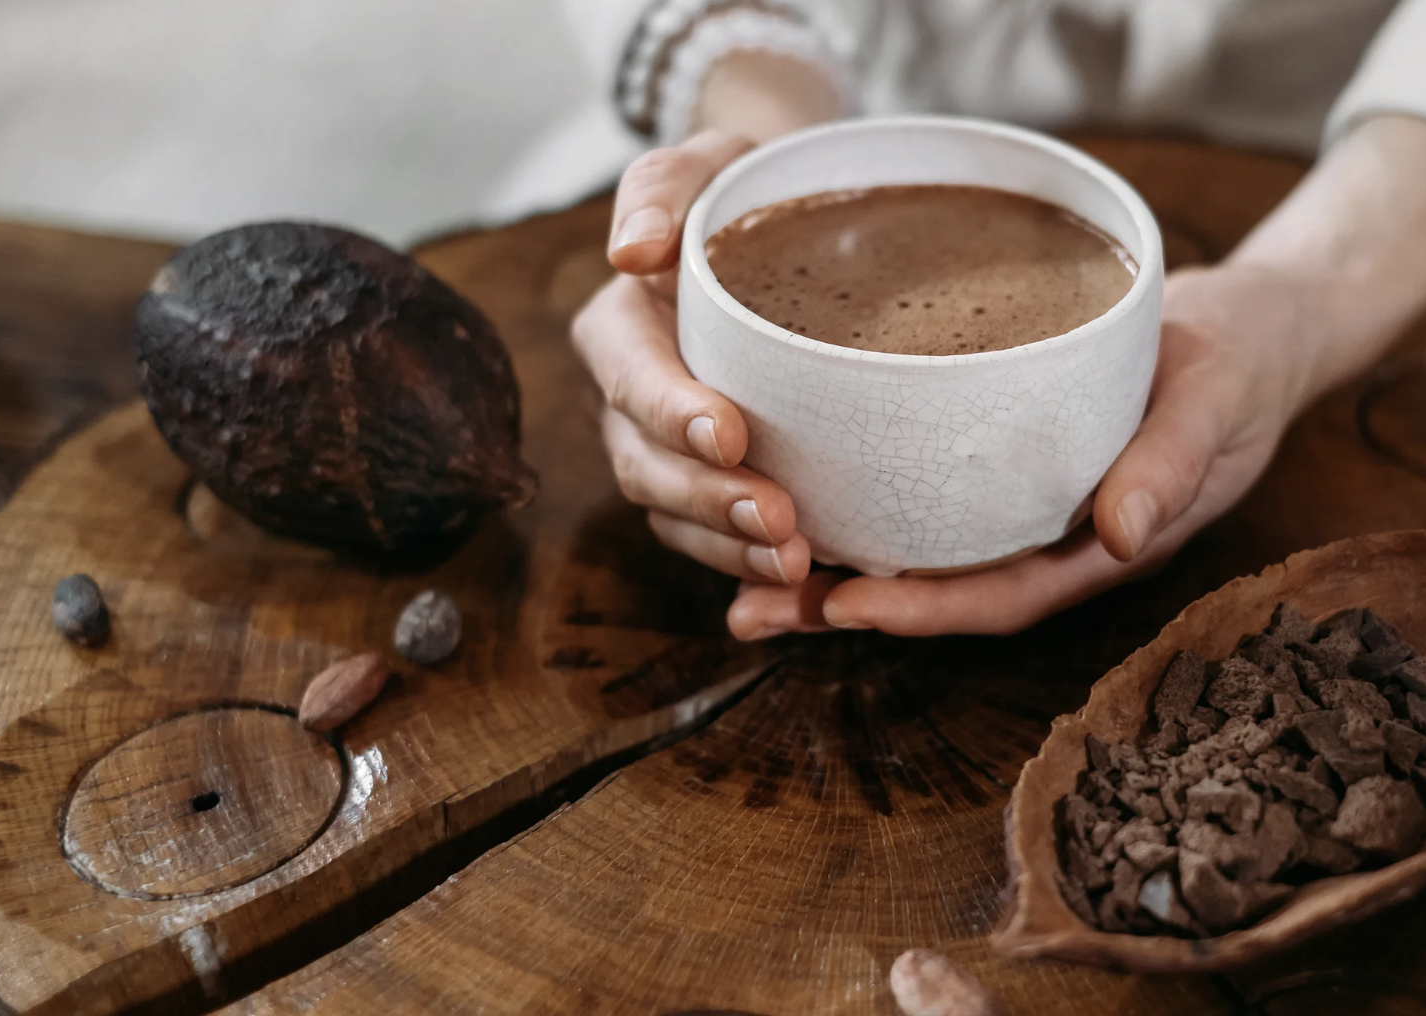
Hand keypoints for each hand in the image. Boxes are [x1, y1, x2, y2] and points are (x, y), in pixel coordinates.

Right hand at [573, 129, 815, 589]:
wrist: (789, 232)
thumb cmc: (746, 192)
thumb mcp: (707, 163)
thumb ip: (662, 189)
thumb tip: (630, 251)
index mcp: (620, 331)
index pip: (630, 378)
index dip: (671, 411)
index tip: (729, 432)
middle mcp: (632, 404)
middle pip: (648, 467)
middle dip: (708, 501)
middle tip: (778, 523)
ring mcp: (668, 455)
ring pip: (678, 519)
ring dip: (731, 550)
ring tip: (796, 565)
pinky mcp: (713, 488)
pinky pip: (718, 544)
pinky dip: (751, 574)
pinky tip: (805, 590)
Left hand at [732, 114, 1425, 637]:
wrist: (1248, 329)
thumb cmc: (1237, 365)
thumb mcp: (1217, 401)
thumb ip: (1174, 461)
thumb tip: (1124, 531)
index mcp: (1100, 544)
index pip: (1002, 595)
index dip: (925, 608)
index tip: (847, 602)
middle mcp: (1049, 539)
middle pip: (938, 591)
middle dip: (846, 608)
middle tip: (750, 612)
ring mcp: (1021, 506)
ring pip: (918, 554)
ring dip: (831, 571)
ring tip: (740, 580)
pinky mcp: (996, 462)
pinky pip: (920, 499)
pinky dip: (858, 506)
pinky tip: (790, 496)